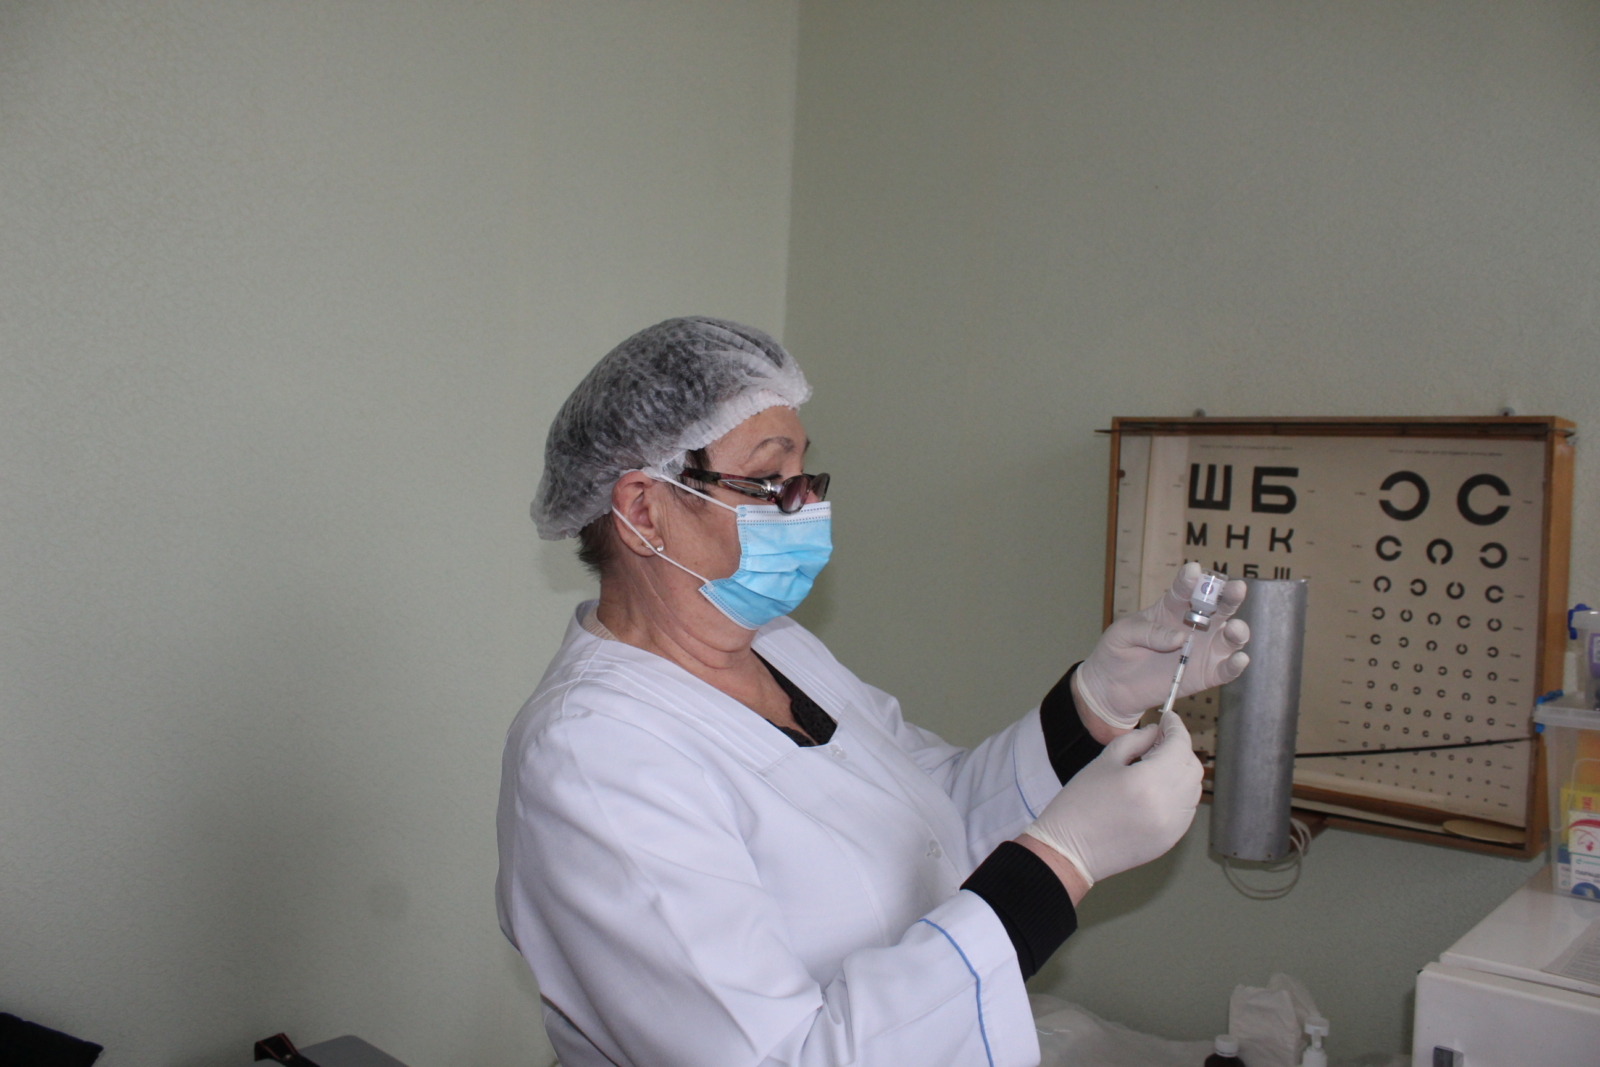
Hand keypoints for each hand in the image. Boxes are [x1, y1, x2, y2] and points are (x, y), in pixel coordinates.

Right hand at [1022, 709, 1203, 886]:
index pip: (1178, 745)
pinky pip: (1187, 808)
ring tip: (1158, 765)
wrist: (1070, 850)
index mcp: (1148, 780)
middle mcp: (1167, 804)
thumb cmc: (1079, 804)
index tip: (1168, 718)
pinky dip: (1180, 793)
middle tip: (1160, 740)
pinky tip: (1159, 788)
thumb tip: (1156, 732)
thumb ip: (1135, 741)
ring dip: (1182, 770)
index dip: (1176, 727)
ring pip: (1193, 788)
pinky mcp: (1171, 840)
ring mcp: (1172, 825)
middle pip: (1192, 766)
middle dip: (1180, 748)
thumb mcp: (1104, 762)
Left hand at [1076, 561, 1249, 728]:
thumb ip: (1149, 631)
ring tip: (1234, 628)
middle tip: (1236, 588)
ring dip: (1237, 631)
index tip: (1193, 571)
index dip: (1190, 580)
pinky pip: (1227, 669)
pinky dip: (1236, 664)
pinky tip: (1240, 659)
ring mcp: (1204, 649)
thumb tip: (1178, 639)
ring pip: (1230, 637)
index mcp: (1173, 607)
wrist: (1113, 686)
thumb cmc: (1118, 651)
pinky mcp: (1207, 675)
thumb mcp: (1123, 634)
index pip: (1185, 589)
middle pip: (1219, 606)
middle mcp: (1195, 625)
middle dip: (1230, 596)